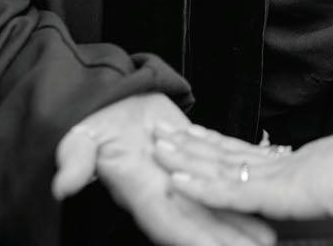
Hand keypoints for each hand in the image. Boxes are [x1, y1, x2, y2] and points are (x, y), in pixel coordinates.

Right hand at [54, 94, 273, 245]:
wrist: (108, 100)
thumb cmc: (93, 119)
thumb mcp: (81, 137)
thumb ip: (76, 160)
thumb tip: (64, 185)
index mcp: (137, 186)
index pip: (168, 219)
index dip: (194, 237)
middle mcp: (162, 189)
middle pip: (198, 221)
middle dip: (226, 239)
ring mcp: (178, 177)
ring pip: (212, 203)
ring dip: (238, 220)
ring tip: (269, 235)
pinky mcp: (192, 158)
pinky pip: (217, 177)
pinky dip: (237, 188)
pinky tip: (260, 195)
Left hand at [152, 121, 332, 218]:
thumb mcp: (331, 179)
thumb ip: (311, 182)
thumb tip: (308, 182)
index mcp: (285, 164)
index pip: (239, 152)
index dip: (210, 143)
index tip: (188, 131)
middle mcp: (272, 166)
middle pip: (220, 152)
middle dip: (187, 142)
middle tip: (160, 128)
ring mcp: (269, 177)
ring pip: (216, 166)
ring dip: (184, 158)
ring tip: (158, 146)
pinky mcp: (270, 193)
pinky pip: (226, 192)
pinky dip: (199, 187)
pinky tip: (176, 181)